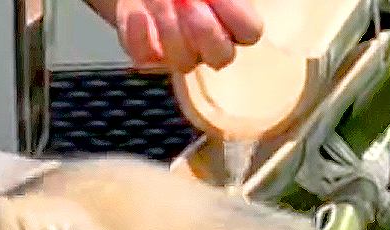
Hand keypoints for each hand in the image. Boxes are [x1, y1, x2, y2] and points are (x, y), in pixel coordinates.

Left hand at [115, 0, 263, 71]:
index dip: (238, 17)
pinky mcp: (147, 57)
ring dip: (171, 29)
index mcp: (230, 21)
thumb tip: (211, 0)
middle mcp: (207, 45)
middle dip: (206, 29)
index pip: (249, 32)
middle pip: (221, 57)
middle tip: (188, 1)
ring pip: (184, 62)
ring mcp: (178, 54)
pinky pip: (145, 59)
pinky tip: (139, 13)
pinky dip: (140, 36)